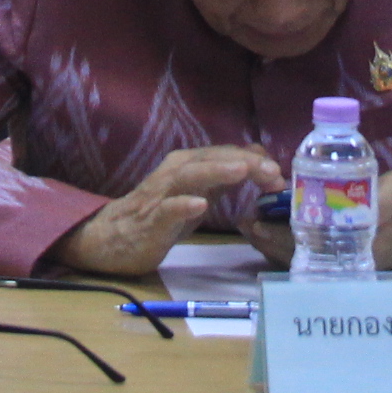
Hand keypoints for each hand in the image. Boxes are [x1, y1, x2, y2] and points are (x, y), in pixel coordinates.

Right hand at [49, 145, 284, 276]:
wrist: (111, 237)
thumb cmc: (159, 214)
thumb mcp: (196, 193)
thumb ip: (224, 177)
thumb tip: (258, 161)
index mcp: (187, 165)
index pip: (224, 155)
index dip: (254, 161)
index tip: (280, 173)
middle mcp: (174, 173)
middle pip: (211, 160)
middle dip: (243, 163)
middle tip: (273, 172)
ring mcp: (161, 196)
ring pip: (189, 177)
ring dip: (216, 171)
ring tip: (242, 171)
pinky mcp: (149, 221)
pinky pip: (166, 210)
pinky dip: (183, 206)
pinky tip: (200, 205)